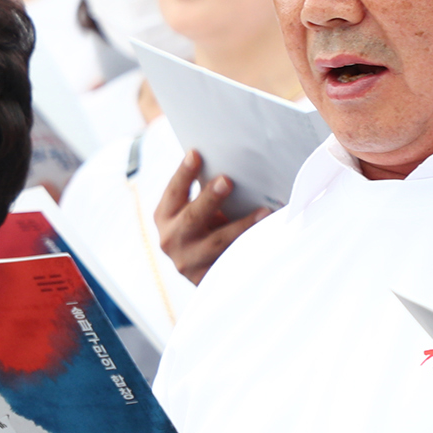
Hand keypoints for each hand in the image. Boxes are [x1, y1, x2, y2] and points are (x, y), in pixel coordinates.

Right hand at [156, 150, 267, 284]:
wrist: (204, 273)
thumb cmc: (202, 230)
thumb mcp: (194, 213)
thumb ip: (201, 194)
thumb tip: (227, 162)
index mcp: (165, 217)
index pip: (173, 192)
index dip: (183, 173)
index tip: (196, 153)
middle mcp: (172, 240)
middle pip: (192, 218)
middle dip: (210, 198)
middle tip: (227, 180)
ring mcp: (189, 262)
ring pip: (217, 243)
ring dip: (242, 226)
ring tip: (263, 212)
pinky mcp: (208, 279)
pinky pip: (232, 262)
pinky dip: (250, 249)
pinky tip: (267, 238)